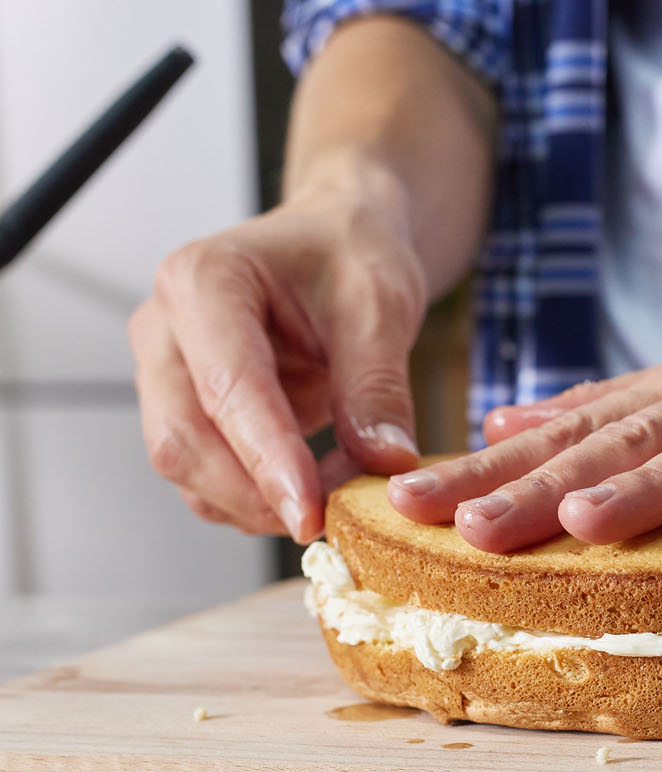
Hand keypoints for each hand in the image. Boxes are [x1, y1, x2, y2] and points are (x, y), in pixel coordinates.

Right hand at [129, 178, 425, 541]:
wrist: (336, 245)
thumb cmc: (351, 256)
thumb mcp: (382, 305)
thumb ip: (377, 385)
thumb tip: (383, 464)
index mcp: (203, 281)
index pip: (228, 387)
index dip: (268, 458)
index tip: (310, 513)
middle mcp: (164, 328)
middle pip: (183, 438)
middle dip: (254, 493)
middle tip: (330, 523)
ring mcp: (165, 373)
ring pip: (187, 466)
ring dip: (257, 502)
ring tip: (336, 498)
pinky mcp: (185, 411)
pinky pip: (206, 476)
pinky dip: (257, 498)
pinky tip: (314, 491)